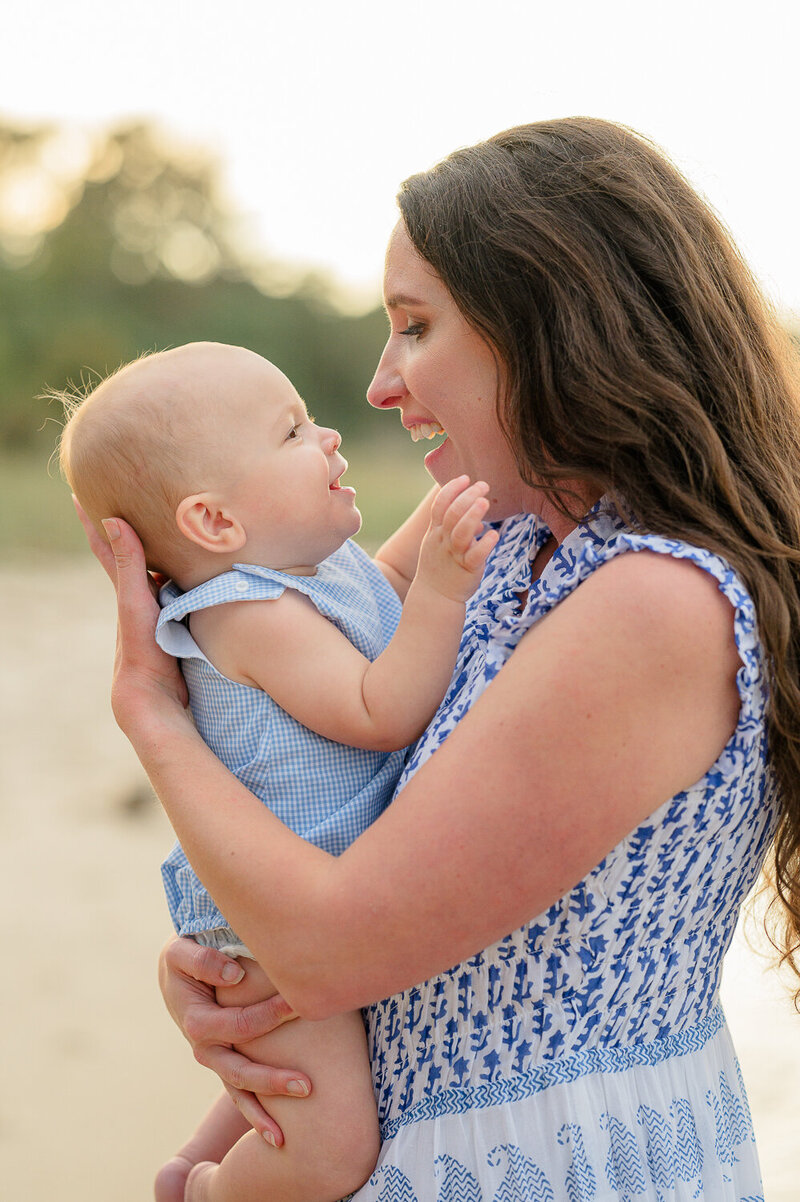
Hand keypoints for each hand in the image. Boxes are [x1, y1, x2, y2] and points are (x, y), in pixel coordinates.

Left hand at [73, 498, 189, 738]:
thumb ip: (128, 562)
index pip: (107, 545)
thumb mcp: (134, 600)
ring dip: (163, 549)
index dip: (96, 520)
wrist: (153, 692)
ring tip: (172, 526)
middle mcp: (142, 594)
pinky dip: (187, 574)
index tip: (81, 493)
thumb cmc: (140, 647)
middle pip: (136, 553)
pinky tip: (202, 570)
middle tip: (133, 499)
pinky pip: (183, 587)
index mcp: (127, 587)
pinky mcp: (181, 621)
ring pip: (161, 570)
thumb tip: (110, 519)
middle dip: (134, 527)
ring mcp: (161, 609)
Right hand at [159, 937, 308, 1145]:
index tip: (301, 1004)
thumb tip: (234, 975)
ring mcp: (215, 1059)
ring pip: (239, 1091)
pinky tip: (279, 1137)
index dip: (271, 1015)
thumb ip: (203, 961)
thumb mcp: (181, 950)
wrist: (178, 971)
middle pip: (240, 1072)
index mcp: (197, 1022)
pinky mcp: (225, 1061)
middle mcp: (204, 1048)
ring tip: (286, 1135)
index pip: (240, 1024)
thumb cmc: (185, 956)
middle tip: (308, 1086)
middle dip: (272, 1080)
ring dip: (264, 1111)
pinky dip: (256, 1114)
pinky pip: (240, 1092)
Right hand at [417, 475, 499, 602]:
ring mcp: (454, 555)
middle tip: (484, 486)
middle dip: (467, 497)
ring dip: (473, 515)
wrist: (435, 597)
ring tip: (485, 502)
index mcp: (436, 532)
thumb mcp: (441, 543)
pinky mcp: (467, 570)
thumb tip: (480, 520)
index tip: (466, 478)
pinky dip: (485, 544)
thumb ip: (456, 528)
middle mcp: (443, 541)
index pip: (440, 505)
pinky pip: (475, 556)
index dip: (451, 489)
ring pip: (461, 533)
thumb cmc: (441, 566)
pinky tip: (494, 534)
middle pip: (452, 514)